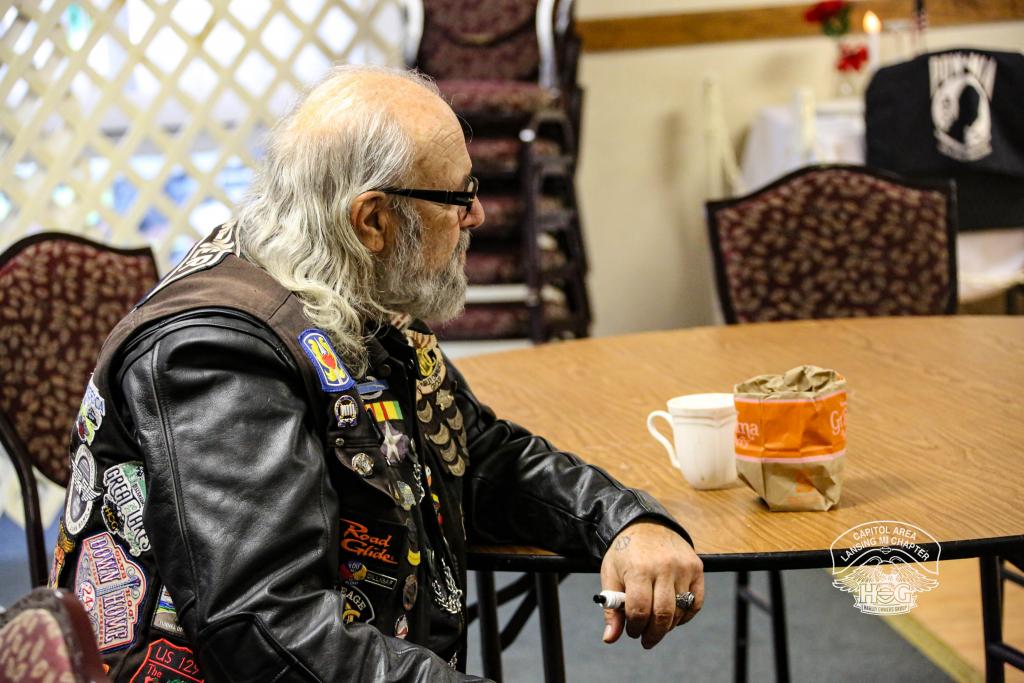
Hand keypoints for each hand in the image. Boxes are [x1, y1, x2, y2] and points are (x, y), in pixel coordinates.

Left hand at [599, 521, 703, 648]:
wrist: (646, 524)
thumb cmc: (625, 552)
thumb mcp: (611, 576)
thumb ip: (611, 609)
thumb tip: (610, 638)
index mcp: (638, 569)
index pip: (639, 610)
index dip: (635, 628)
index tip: (632, 632)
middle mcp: (664, 567)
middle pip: (662, 615)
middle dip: (653, 634)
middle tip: (646, 639)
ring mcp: (683, 567)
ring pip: (680, 611)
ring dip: (668, 625)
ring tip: (656, 623)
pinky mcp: (697, 567)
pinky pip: (695, 603)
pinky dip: (685, 616)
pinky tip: (673, 616)